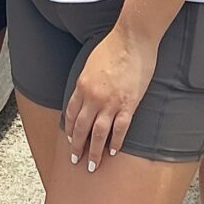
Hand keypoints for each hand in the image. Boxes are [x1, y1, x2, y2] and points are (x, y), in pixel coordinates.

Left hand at [65, 19, 155, 170]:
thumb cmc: (113, 45)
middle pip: (81, 128)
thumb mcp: (91, 63)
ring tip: (93, 165)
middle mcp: (93, 96)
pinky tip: (113, 152)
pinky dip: (116, 143)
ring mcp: (110, 102)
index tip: (70, 140)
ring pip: (98, 134)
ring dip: (94, 151)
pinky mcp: (128, 104)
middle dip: (77, 147)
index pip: (72, 114)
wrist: (132, 37)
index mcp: (82, 85)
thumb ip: (87, 81)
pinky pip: (120, 129)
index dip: (70, 130)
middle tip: (76, 161)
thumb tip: (85, 94)